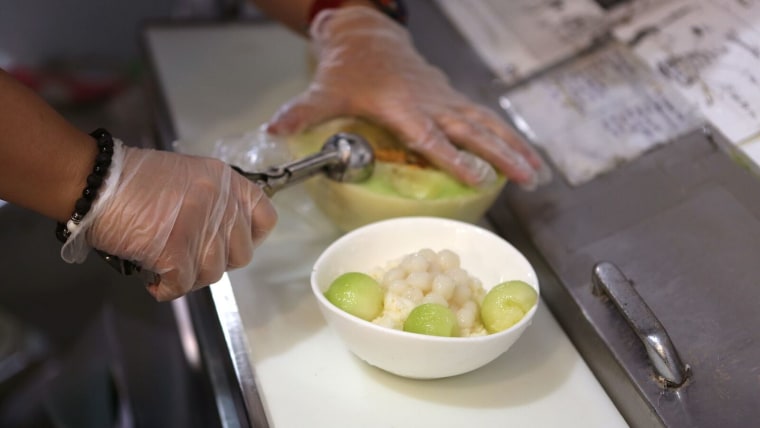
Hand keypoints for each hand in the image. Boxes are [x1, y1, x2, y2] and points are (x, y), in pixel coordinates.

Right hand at [81, 145, 276, 300]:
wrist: (95, 180)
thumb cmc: (132, 178)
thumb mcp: (188, 175)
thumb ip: (213, 200)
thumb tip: (219, 232)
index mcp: (227, 182)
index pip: (265, 218)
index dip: (251, 237)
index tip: (230, 243)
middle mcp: (221, 204)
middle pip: (241, 254)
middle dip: (216, 261)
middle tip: (190, 257)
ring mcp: (201, 228)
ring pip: (213, 273)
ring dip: (190, 276)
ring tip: (166, 265)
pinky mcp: (177, 251)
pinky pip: (183, 285)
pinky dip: (167, 288)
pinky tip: (154, 279)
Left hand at [266, 6, 548, 187]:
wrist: (370, 39)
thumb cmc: (349, 70)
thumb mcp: (324, 90)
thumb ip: (303, 111)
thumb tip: (274, 127)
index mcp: (402, 105)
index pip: (430, 135)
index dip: (453, 157)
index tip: (477, 177)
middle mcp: (431, 102)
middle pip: (471, 130)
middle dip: (500, 154)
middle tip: (527, 179)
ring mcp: (446, 99)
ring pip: (486, 123)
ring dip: (513, 148)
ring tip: (537, 175)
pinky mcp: (453, 98)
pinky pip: (485, 118)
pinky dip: (507, 136)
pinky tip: (524, 155)